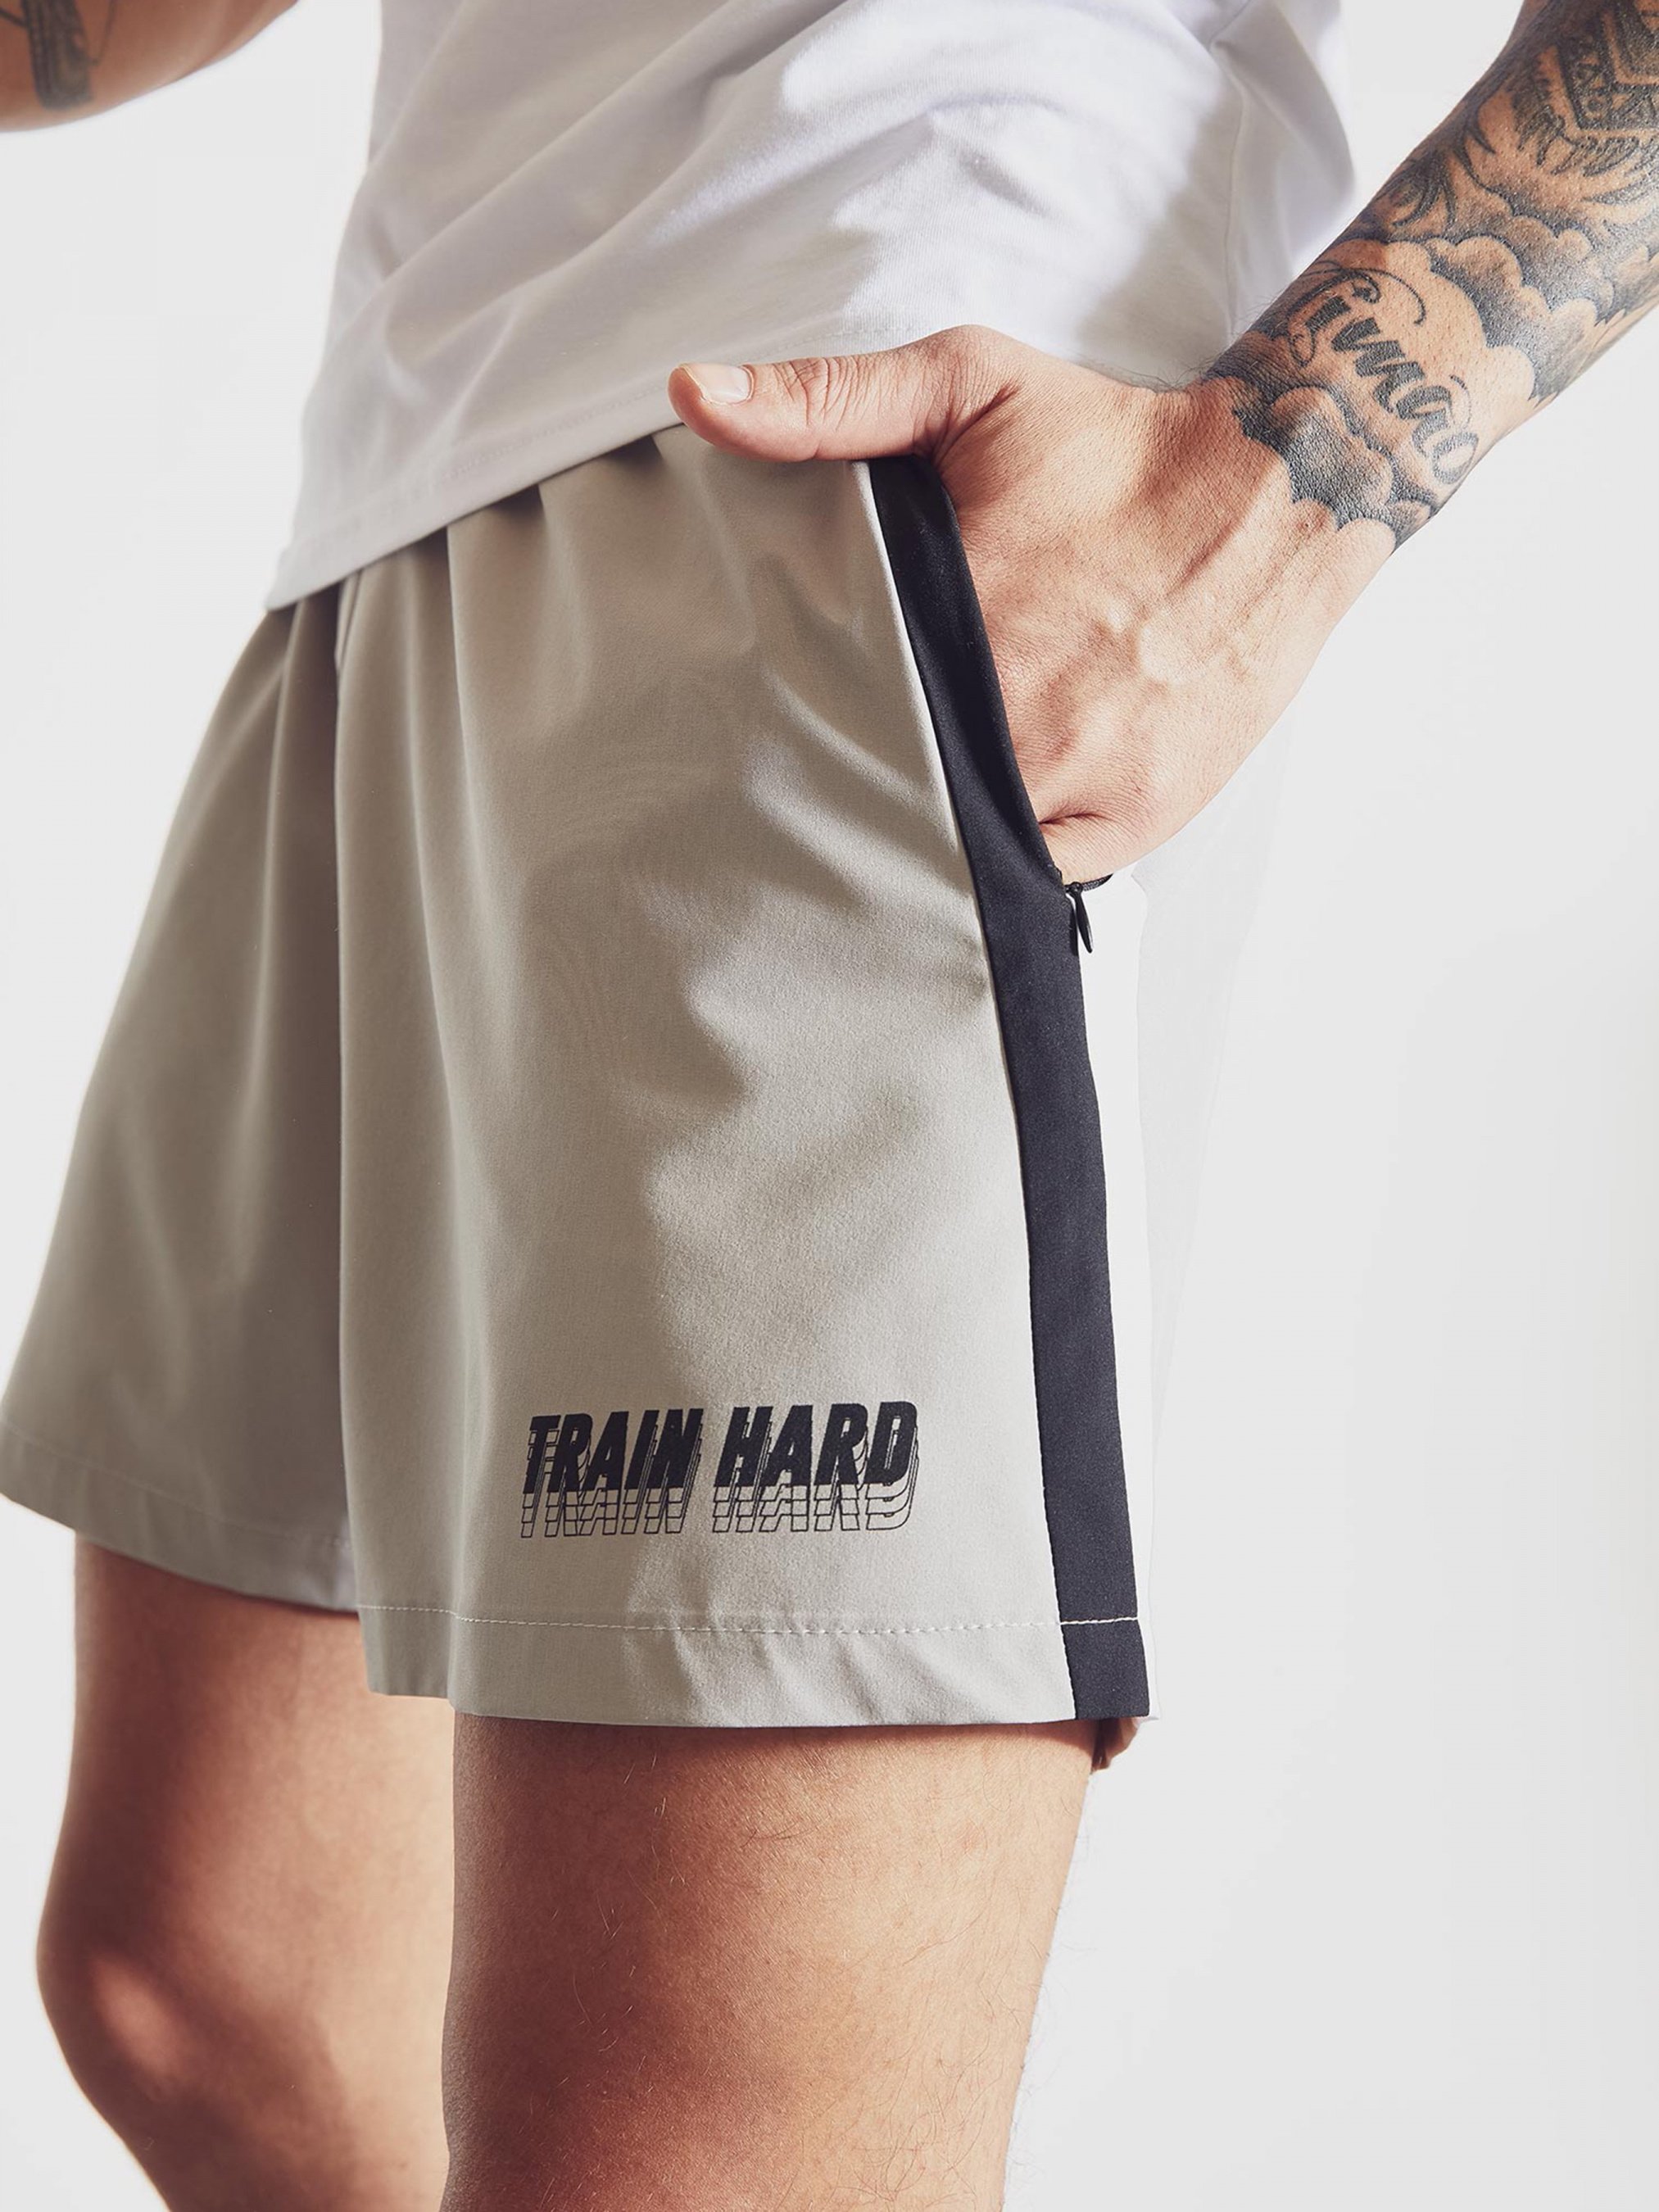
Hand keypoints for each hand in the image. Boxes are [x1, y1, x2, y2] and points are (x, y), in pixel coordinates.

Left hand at [669, 328, 1389, 880]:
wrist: (1278, 494)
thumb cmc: (1113, 444)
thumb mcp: (968, 385)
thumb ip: (827, 399)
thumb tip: (696, 394)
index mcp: (964, 615)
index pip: (830, 710)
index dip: (784, 734)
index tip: (747, 739)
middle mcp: (1022, 711)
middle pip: (888, 790)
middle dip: (841, 792)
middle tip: (791, 796)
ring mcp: (1083, 776)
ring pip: (958, 846)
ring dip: (915, 838)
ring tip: (868, 825)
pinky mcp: (1135, 817)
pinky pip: (1036, 872)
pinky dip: (998, 861)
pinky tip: (962, 837)